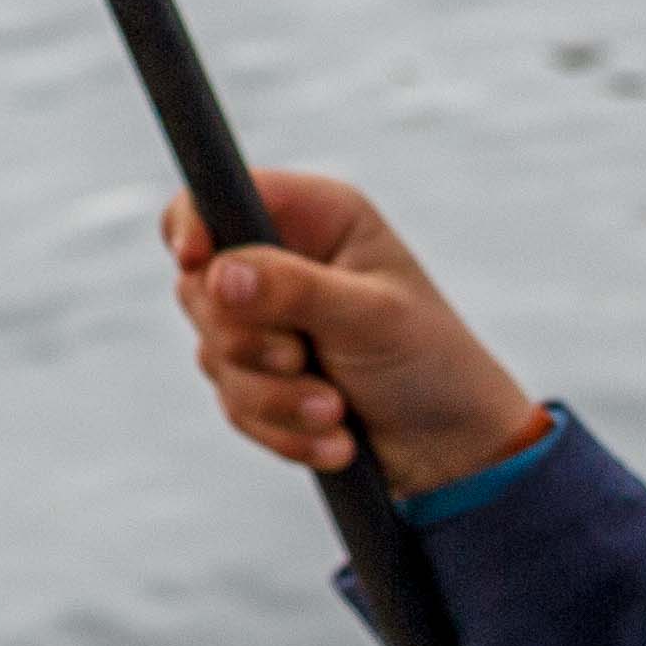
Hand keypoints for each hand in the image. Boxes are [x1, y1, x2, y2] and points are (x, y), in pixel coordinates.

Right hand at [164, 173, 539, 495]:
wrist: (453, 447)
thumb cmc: (428, 361)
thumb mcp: (370, 317)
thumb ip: (295, 290)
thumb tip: (218, 274)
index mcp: (314, 219)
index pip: (217, 198)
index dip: (192, 227)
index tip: (197, 262)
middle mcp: (282, 262)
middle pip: (200, 287)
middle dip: (249, 340)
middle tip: (302, 359)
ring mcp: (266, 323)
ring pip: (215, 355)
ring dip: (277, 397)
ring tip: (337, 411)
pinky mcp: (262, 379)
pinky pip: (235, 405)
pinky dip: (284, 430)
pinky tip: (336, 439)